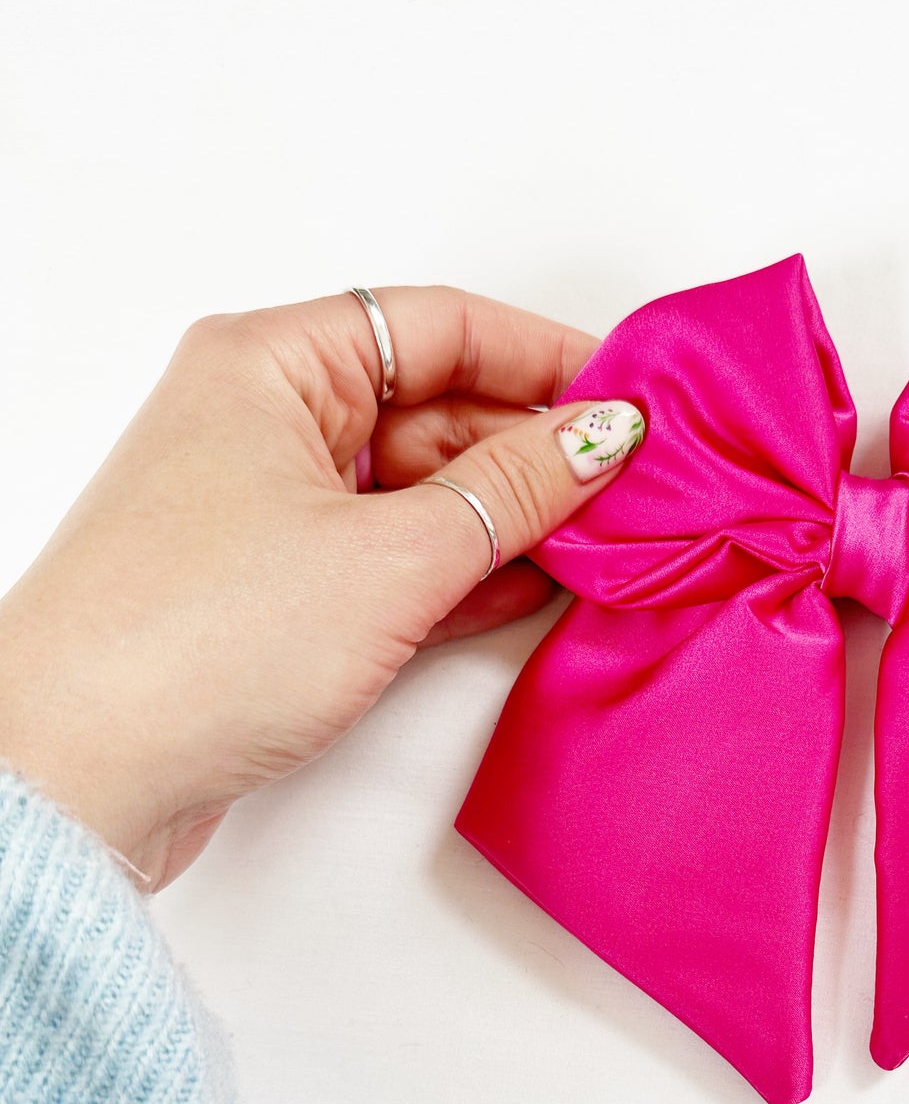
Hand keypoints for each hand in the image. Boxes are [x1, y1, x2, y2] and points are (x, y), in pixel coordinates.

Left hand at [0, 287, 644, 887]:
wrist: (78, 775)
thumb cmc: (192, 644)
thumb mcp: (391, 557)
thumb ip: (510, 493)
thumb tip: (597, 440)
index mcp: (271, 365)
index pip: (440, 328)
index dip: (545, 357)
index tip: (631, 399)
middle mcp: (263, 424)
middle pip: (434, 408)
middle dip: (534, 448)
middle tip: (635, 487)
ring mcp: (267, 512)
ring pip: (418, 491)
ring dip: (507, 517)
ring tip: (604, 542)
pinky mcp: (275, 595)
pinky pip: (392, 559)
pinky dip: (462, 572)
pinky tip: (534, 588)